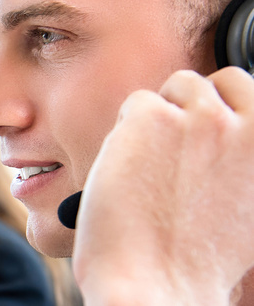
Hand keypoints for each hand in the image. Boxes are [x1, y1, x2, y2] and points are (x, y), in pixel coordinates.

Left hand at [72, 67, 253, 305]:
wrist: (156, 285)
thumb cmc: (196, 259)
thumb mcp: (247, 206)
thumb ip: (240, 160)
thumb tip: (224, 129)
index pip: (248, 92)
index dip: (221, 112)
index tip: (204, 133)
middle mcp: (249, 126)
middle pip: (214, 82)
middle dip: (192, 105)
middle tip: (172, 145)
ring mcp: (202, 118)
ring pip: (175, 86)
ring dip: (159, 116)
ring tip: (150, 162)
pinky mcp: (152, 118)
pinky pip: (136, 103)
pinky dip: (127, 130)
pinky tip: (129, 166)